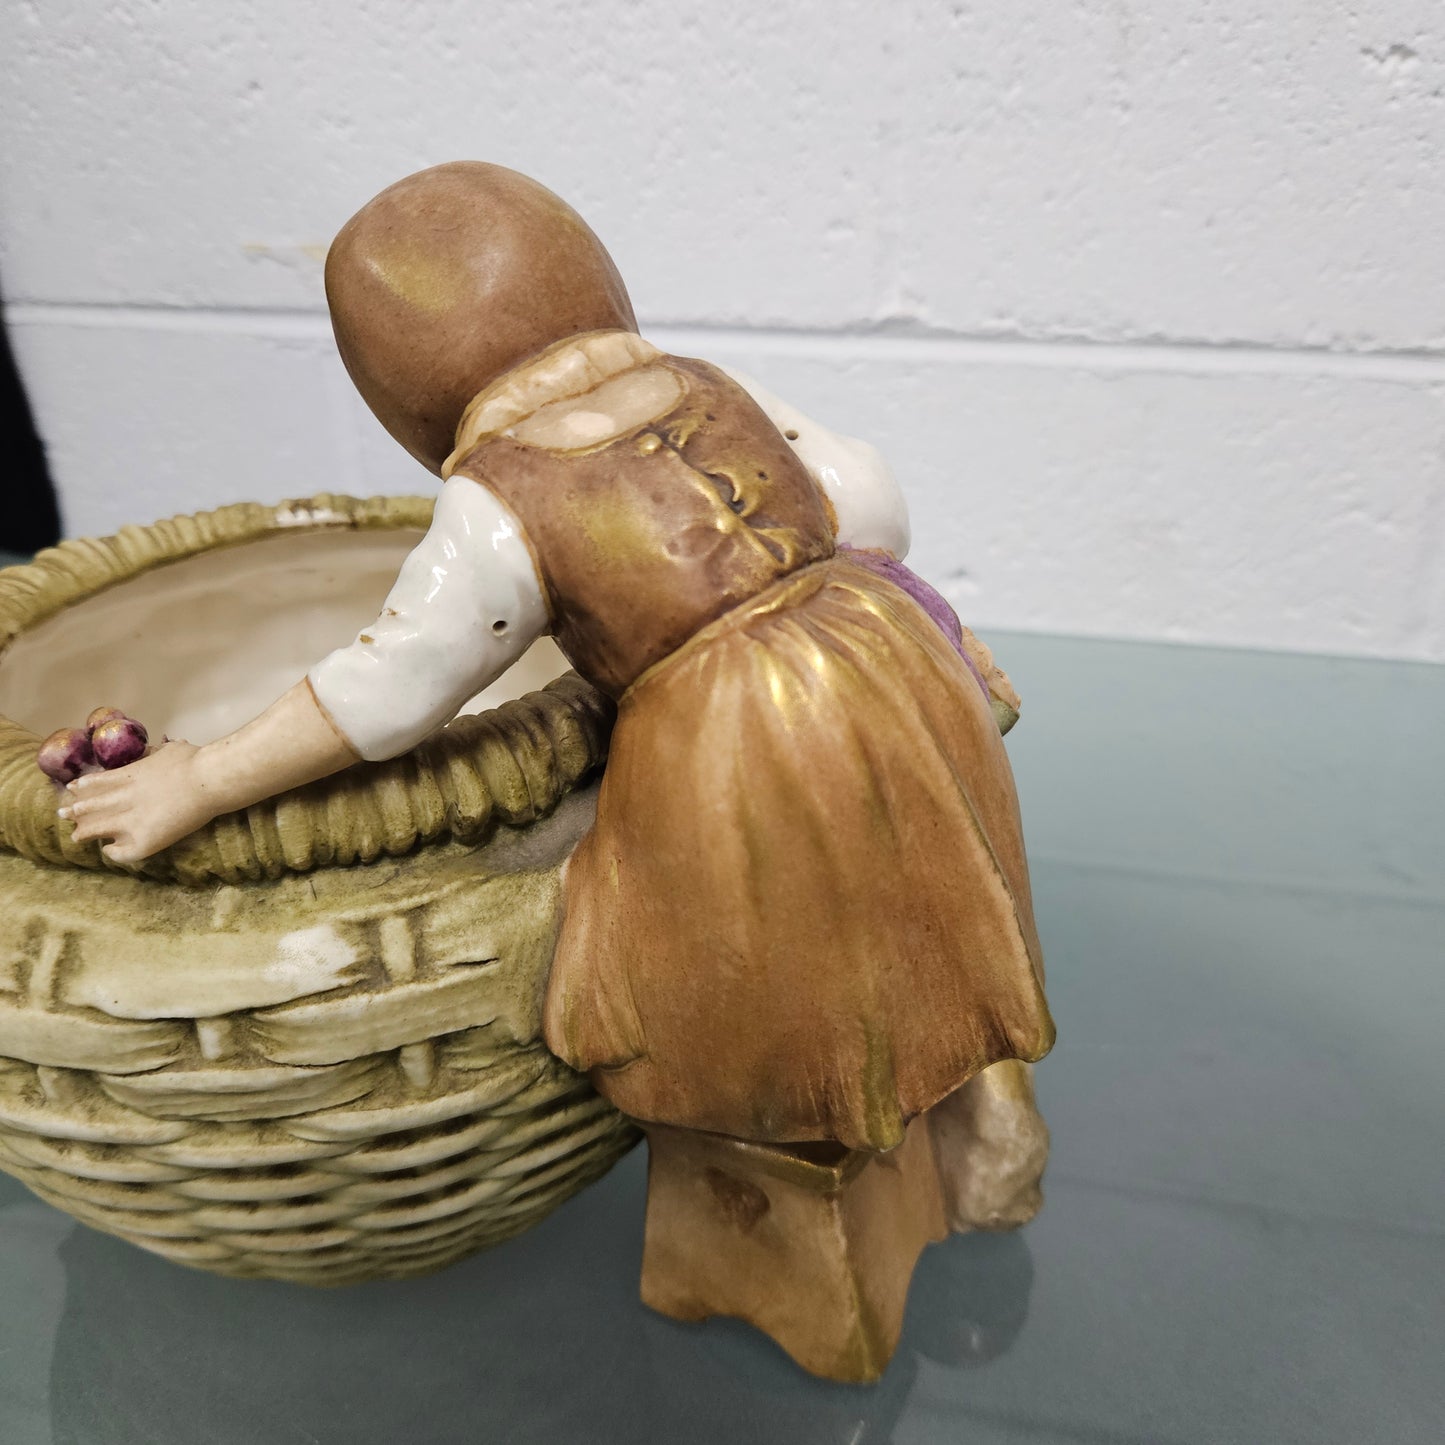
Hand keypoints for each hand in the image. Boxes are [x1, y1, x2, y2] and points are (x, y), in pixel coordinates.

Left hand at [59, 740, 218, 863]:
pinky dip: (113, 853)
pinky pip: (121, 853)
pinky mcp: (145, 840)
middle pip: (90, 806)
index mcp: (128, 776)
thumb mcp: (170, 750)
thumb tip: (165, 747)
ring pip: (97, 830)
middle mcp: (123, 798)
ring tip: (76, 837)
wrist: (208, 780)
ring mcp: (131, 820)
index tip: (72, 790)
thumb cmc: (194, 760)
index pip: (95, 783)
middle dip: (74, 811)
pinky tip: (110, 851)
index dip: (82, 787)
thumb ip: (160, 752)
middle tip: (64, 814)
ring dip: (84, 833)